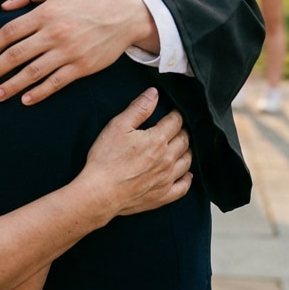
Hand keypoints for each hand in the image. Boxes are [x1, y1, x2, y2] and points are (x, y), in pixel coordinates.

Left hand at [0, 0, 157, 104]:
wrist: (123, 15)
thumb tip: (4, 7)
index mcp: (45, 13)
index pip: (11, 31)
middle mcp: (54, 33)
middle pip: (17, 54)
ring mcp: (68, 52)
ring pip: (33, 73)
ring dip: (12, 86)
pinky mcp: (81, 67)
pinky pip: (55, 83)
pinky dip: (39, 93)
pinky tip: (25, 100)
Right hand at [82, 88, 192, 215]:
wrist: (100, 193)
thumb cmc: (106, 158)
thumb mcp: (118, 126)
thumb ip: (138, 108)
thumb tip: (154, 93)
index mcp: (157, 140)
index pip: (175, 122)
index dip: (176, 114)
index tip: (174, 111)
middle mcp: (167, 159)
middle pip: (184, 140)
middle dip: (183, 131)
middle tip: (177, 127)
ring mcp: (167, 179)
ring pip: (187, 161)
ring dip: (186, 151)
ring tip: (181, 146)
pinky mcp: (163, 196)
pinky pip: (184, 187)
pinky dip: (187, 178)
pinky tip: (186, 174)